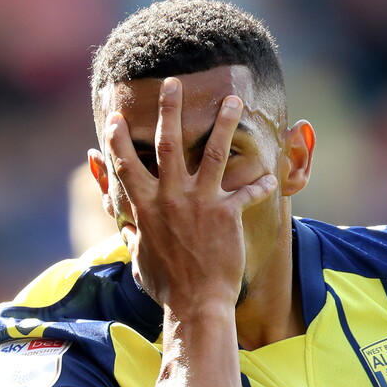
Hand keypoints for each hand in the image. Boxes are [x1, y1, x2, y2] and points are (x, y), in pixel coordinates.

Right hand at [104, 78, 277, 312]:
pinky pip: (248, 190)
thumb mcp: (139, 256)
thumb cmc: (166, 285)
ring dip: (224, 123)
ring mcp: (200, 202)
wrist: (197, 304)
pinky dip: (261, 182)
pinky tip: (272, 174)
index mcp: (145, 206)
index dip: (117, 138)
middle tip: (172, 82)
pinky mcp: (227, 213)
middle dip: (169, 109)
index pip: (126, 164)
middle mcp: (171, 197)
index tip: (114, 114)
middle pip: (167, 143)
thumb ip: (130, 230)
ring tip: (233, 100)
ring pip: (213, 152)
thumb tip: (120, 222)